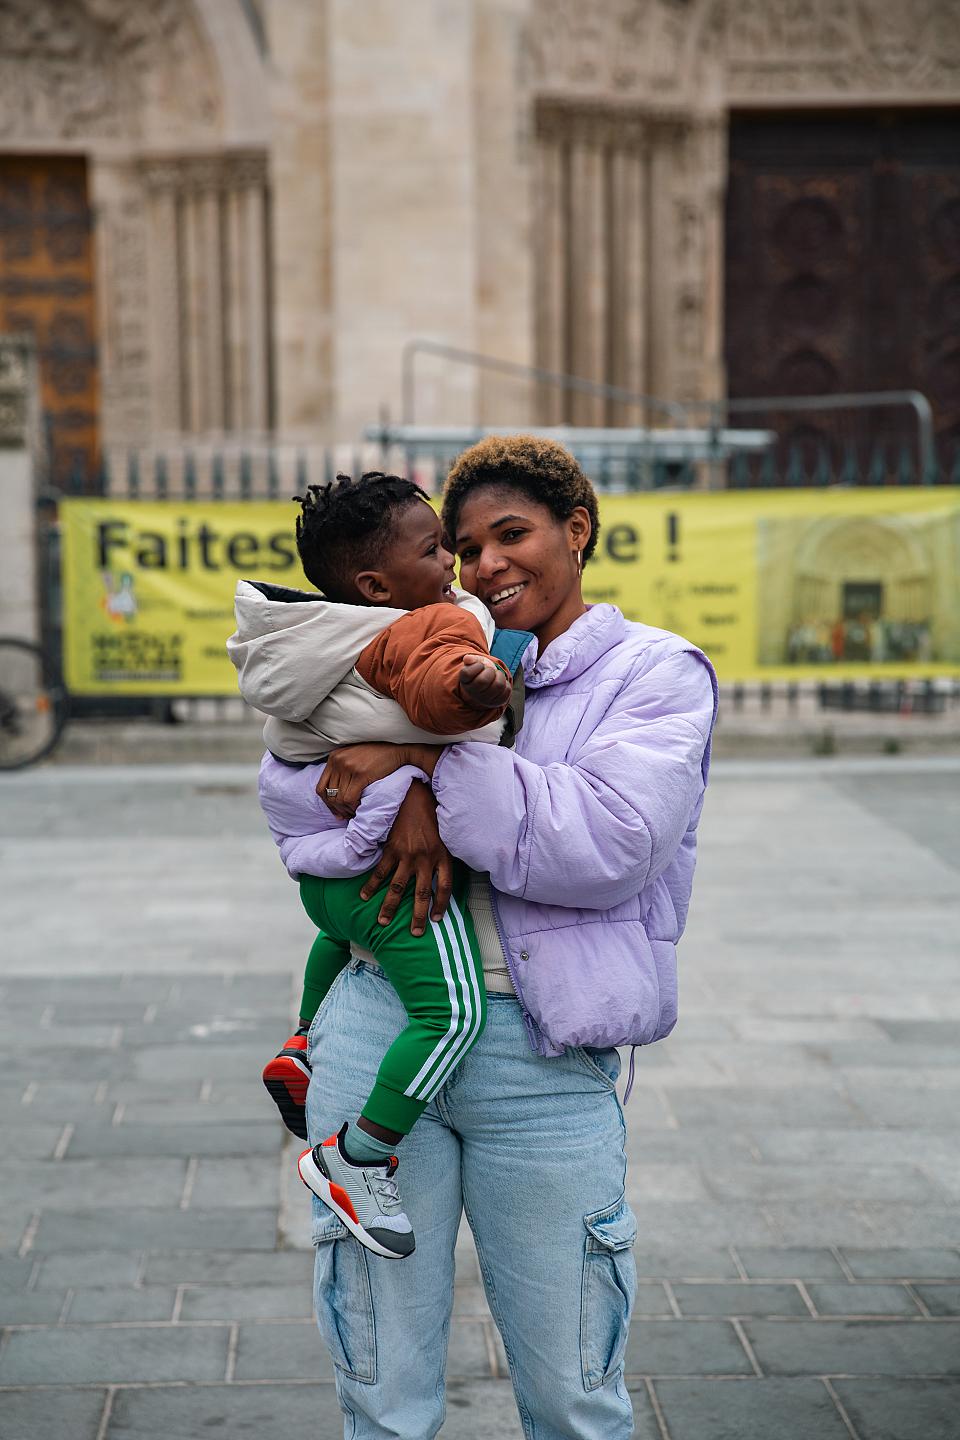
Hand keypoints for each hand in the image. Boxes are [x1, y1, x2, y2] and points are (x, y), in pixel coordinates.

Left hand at [316, 743, 405, 819]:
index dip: (327, 804)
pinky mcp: (361, 774)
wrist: (396, 750)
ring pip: (339, 799)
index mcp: (333, 757)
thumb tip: (333, 799)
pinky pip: (350, 798)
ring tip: (354, 812)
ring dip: (347, 809)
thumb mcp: (352, 758)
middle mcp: (338, 761)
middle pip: (329, 795)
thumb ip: (340, 771)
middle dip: (338, 809)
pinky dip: (353, 807)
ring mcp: (349, 767)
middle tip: (346, 816)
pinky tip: (360, 807)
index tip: (337, 812)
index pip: (321, 788)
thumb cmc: (376, 756)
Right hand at [360, 781, 452, 933]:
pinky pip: (380, 872)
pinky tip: (364, 897)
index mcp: (442, 856)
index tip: (437, 919)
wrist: (414, 794)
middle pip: (422, 894)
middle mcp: (425, 859)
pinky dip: (371, 885)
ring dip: (389, 907)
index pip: (444, 887)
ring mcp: (407, 856)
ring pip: (398, 888)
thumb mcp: (446, 834)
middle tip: (415, 933)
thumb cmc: (432, 813)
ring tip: (382, 922)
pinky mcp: (392, 849)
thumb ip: (445, 853)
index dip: (441, 905)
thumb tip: (444, 871)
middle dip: (417, 916)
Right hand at [458, 653, 510, 710]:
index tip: (480, 665)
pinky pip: (506, 690)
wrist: (486, 685)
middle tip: (490, 670)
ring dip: (500, 676)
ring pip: (498, 685)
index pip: (468, 673)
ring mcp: (485, 699)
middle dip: (490, 671)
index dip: (477, 666)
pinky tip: (500, 683)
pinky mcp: (497, 702)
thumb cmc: (480, 671)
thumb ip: (471, 659)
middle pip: (483, 680)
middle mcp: (472, 692)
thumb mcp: (475, 663)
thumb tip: (468, 659)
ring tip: (496, 675)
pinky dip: (506, 683)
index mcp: (465, 681)